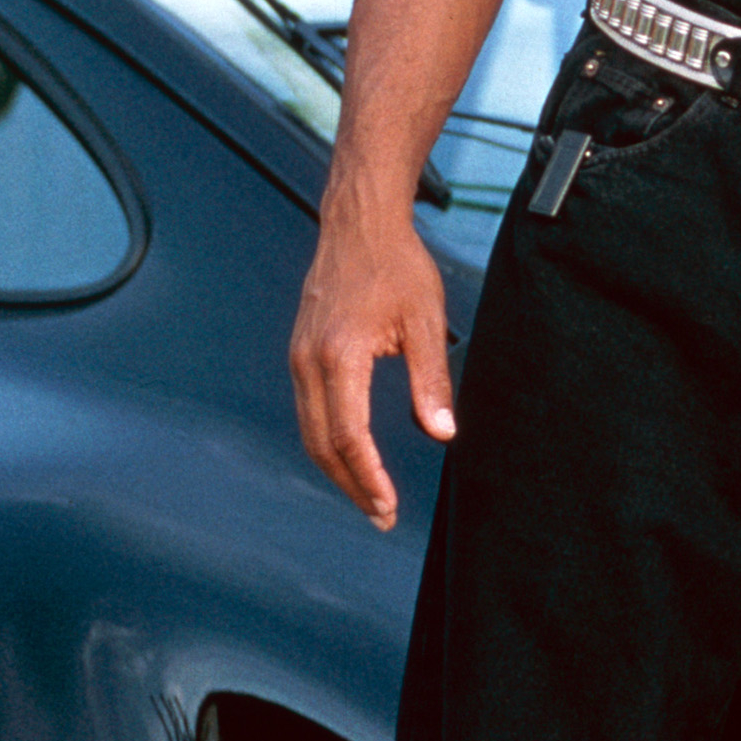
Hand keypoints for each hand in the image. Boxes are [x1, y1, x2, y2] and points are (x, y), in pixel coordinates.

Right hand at [290, 197, 455, 529]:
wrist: (358, 224)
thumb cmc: (397, 266)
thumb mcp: (424, 321)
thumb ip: (430, 380)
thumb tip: (442, 434)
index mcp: (339, 356)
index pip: (348, 436)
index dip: (368, 477)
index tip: (389, 507)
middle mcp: (308, 362)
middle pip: (321, 444)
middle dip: (351, 485)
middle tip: (381, 516)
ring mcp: (298, 357)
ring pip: (310, 431)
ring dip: (337, 469)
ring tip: (370, 496)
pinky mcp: (300, 352)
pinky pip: (309, 410)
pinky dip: (327, 441)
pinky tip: (353, 455)